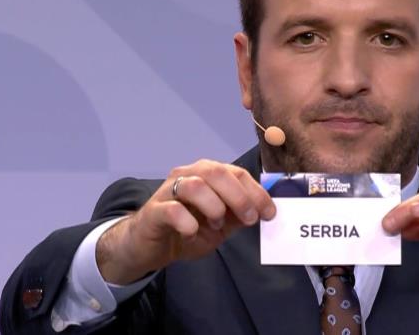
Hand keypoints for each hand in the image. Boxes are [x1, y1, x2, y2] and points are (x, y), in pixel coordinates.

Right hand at [97, 159, 275, 284]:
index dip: (256, 192)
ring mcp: (168, 191)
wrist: (149, 246)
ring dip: (214, 207)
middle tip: (249, 219)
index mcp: (207, 175)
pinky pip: (173, 210)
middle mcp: (187, 175)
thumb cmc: (187, 230)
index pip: (236, 173)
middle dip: (238, 196)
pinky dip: (188, 223)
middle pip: (216, 173)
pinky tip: (192, 233)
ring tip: (217, 225)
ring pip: (195, 185)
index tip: (269, 213)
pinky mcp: (153, 211)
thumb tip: (264, 211)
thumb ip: (239, 215)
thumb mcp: (220, 224)